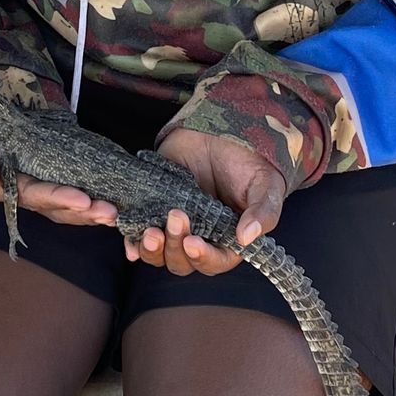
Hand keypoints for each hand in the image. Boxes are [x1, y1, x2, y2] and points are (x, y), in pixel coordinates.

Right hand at [0, 126, 118, 229]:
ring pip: (68, 207)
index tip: (83, 200)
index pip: (35, 195)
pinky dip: (92, 202)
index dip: (58, 198)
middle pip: (57, 208)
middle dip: (85, 212)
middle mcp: (25, 194)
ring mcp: (40, 188)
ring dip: (92, 212)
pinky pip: (73, 194)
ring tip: (116, 213)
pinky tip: (114, 204)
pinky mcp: (52, 179)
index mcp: (5, 187)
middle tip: (110, 213)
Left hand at [127, 129, 284, 274]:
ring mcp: (175, 226)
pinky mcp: (154, 210)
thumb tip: (246, 237)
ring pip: (158, 254)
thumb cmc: (250, 164)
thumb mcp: (266, 186)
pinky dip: (131, 240)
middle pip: (182, 262)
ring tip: (151, 230)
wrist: (222, 133)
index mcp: (227, 241)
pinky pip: (138, 234)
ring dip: (151, 249)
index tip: (193, 242)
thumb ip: (263, 212)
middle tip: (176, 217)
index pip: (214, 262)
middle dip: (175, 248)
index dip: (202, 257)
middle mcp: (200, 238)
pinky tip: (129, 238)